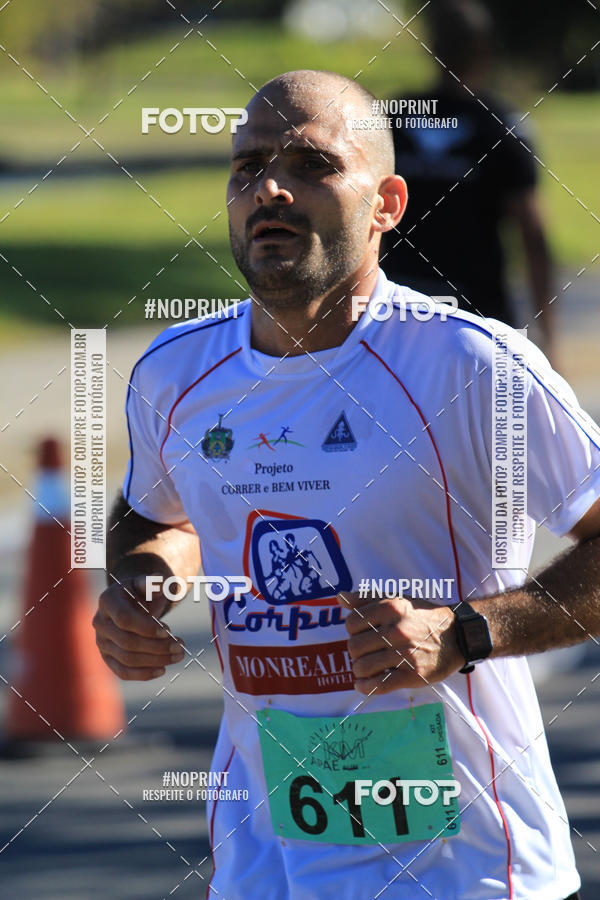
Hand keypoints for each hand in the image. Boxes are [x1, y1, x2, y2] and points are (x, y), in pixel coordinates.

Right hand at [93, 575, 185, 679]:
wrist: (131, 603)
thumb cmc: (142, 592)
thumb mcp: (148, 583)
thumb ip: (154, 581)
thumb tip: (161, 581)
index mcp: (107, 600)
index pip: (124, 618)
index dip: (146, 627)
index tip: (169, 630)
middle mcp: (100, 623)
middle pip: (127, 642)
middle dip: (157, 647)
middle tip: (181, 645)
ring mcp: (101, 643)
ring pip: (127, 659)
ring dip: (156, 660)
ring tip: (179, 654)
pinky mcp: (107, 658)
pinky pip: (123, 672)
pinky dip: (143, 674)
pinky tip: (163, 669)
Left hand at [341, 592, 462, 693]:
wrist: (458, 635)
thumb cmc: (423, 617)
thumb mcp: (398, 600)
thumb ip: (367, 599)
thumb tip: (340, 597)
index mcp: (391, 608)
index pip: (352, 622)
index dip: (352, 630)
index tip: (360, 633)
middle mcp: (397, 630)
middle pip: (355, 646)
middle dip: (355, 651)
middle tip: (363, 652)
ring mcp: (405, 654)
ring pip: (363, 667)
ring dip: (359, 669)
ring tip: (364, 667)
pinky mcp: (412, 675)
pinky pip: (379, 685)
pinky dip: (366, 687)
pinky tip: (362, 685)